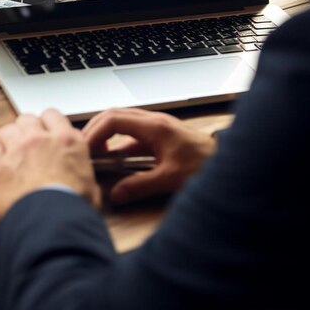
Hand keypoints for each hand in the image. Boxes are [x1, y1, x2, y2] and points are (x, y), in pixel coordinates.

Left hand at [0, 109, 100, 216]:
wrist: (52, 223)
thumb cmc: (72, 209)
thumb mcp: (90, 187)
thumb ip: (83, 174)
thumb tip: (85, 183)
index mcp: (67, 140)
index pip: (53, 115)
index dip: (47, 124)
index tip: (46, 133)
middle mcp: (42, 138)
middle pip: (28, 118)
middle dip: (26, 129)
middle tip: (27, 145)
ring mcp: (18, 149)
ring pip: (7, 129)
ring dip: (8, 139)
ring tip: (10, 154)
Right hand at [82, 108, 214, 204]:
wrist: (228, 161)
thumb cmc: (203, 165)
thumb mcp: (169, 178)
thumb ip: (139, 186)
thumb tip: (115, 195)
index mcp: (154, 126)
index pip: (113, 119)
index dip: (94, 132)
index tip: (83, 147)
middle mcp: (152, 121)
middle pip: (113, 115)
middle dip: (94, 129)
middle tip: (81, 147)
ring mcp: (155, 126)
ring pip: (121, 121)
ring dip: (105, 134)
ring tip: (92, 152)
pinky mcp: (158, 135)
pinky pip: (131, 133)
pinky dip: (117, 142)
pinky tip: (112, 158)